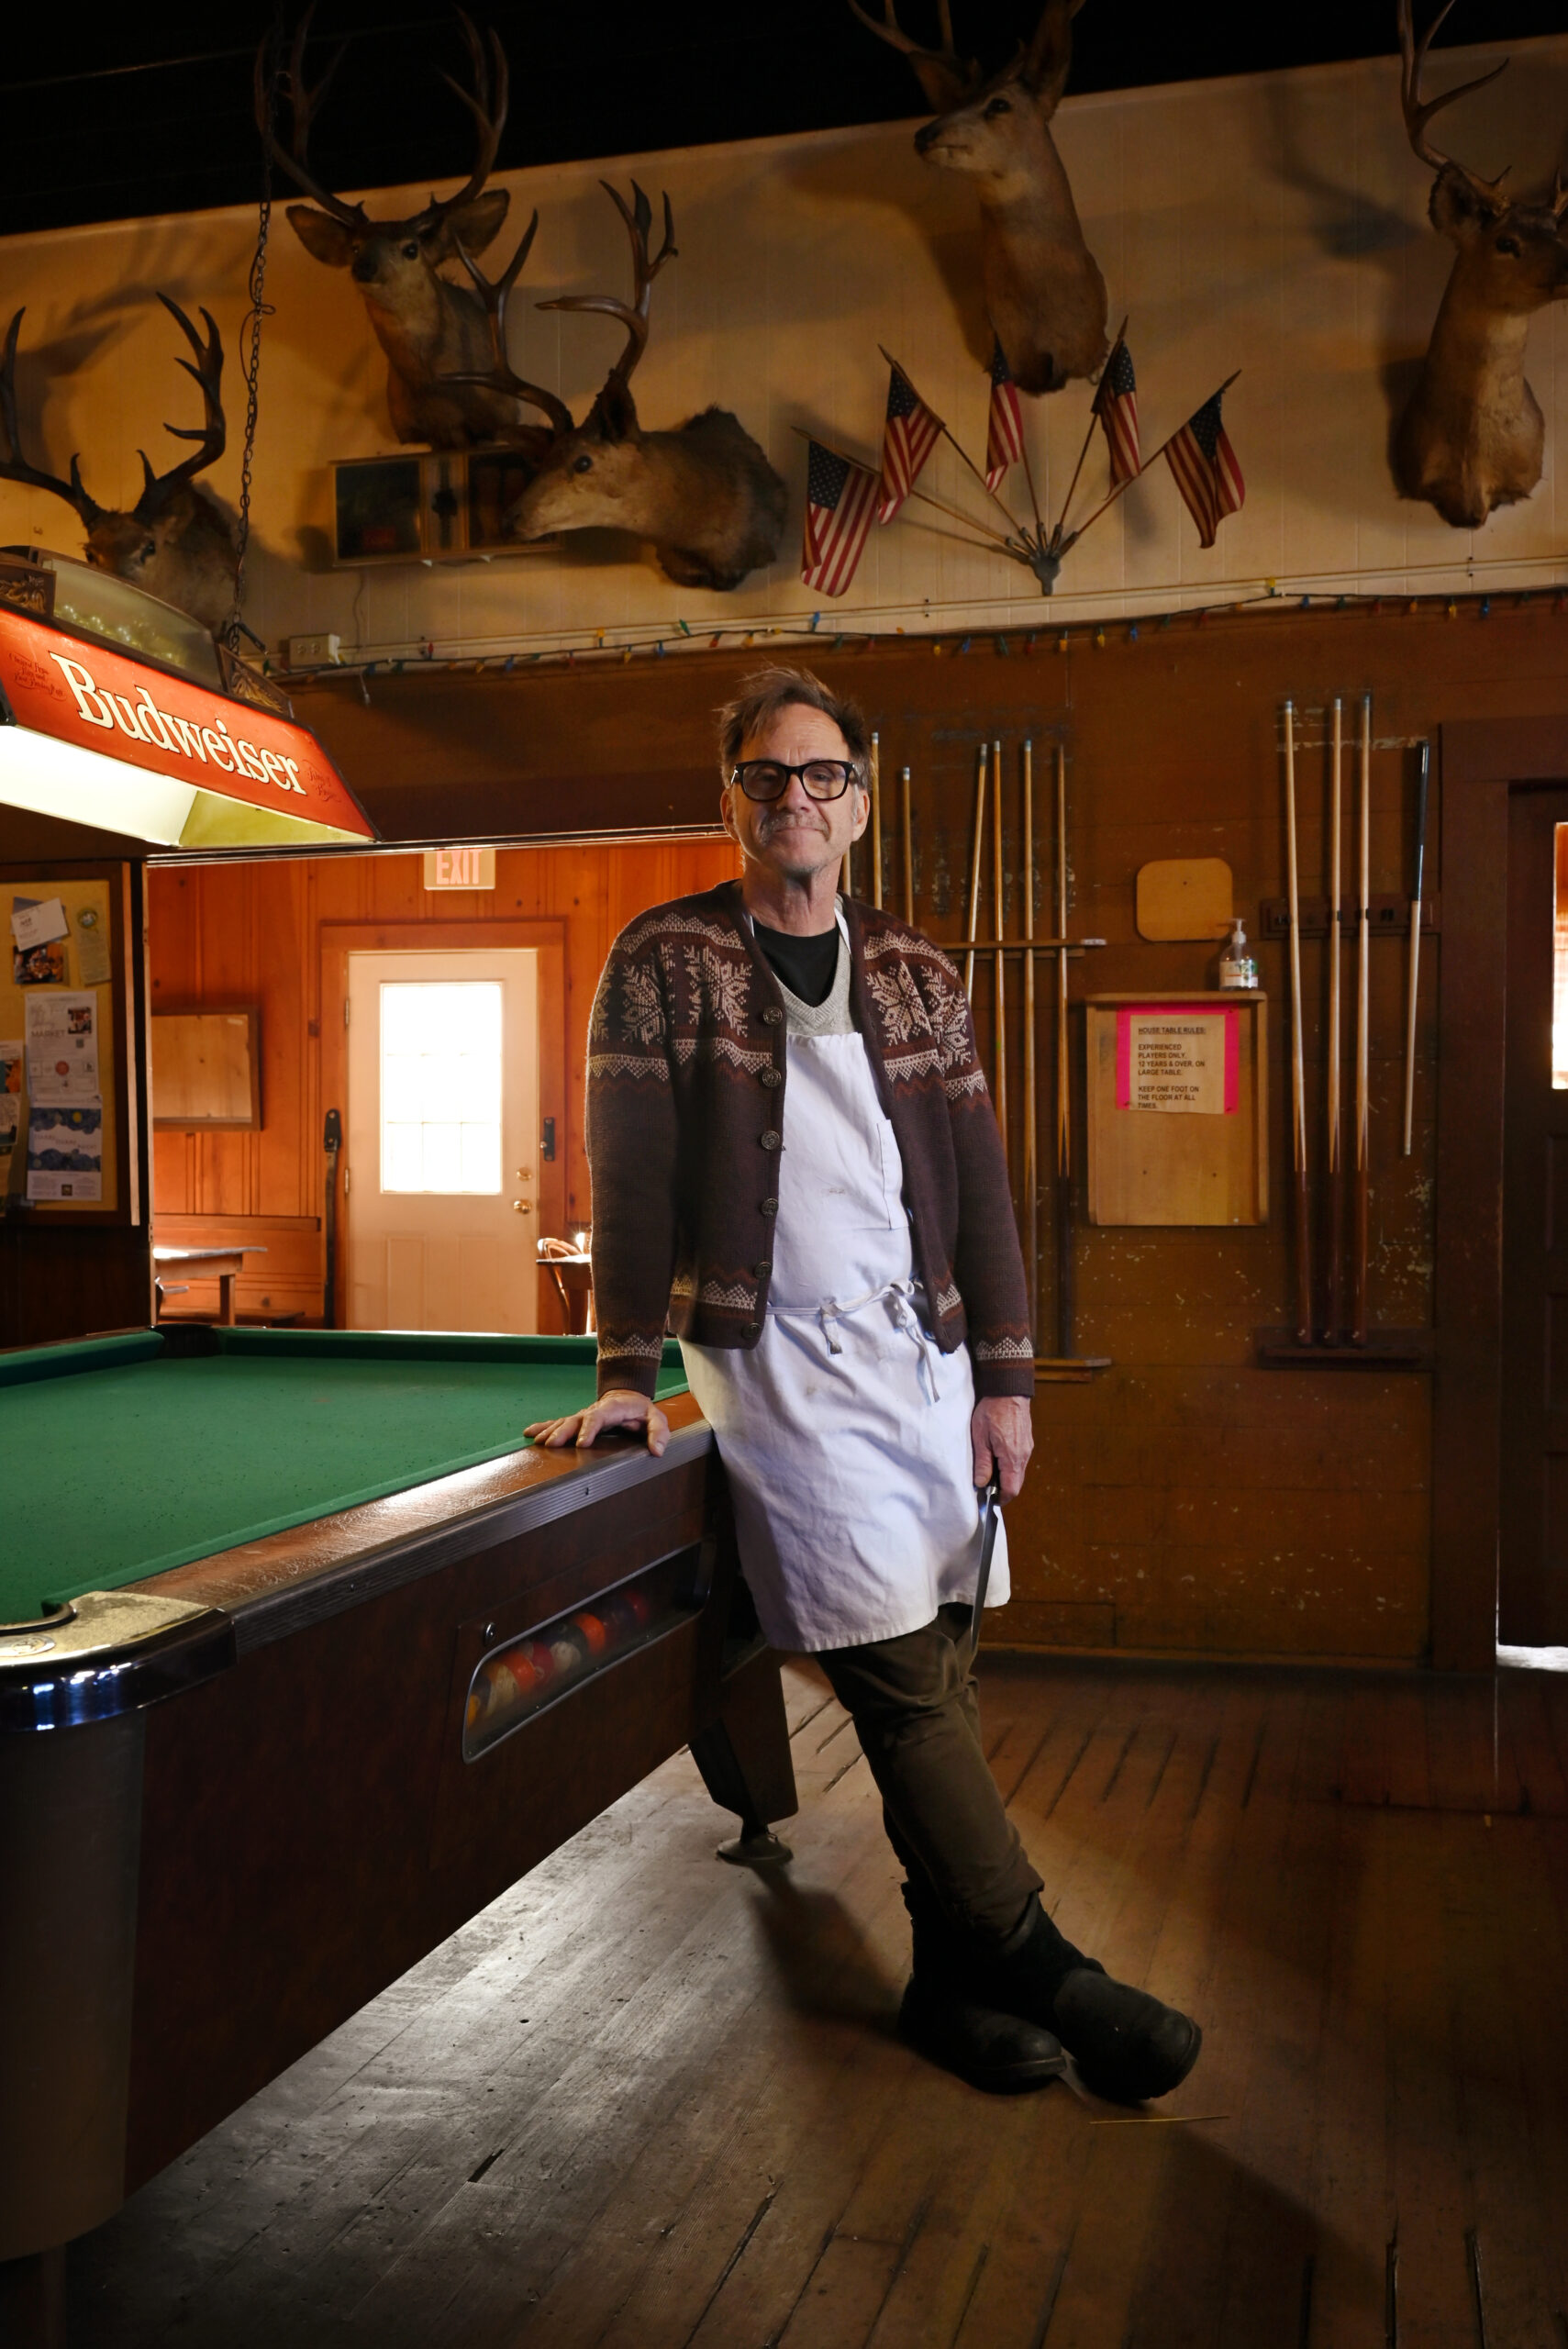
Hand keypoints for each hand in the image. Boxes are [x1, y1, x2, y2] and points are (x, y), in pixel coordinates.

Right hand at [526, 1388, 669, 1456]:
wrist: (628, 1396)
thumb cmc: (642, 1411)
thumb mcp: (656, 1418)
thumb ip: (658, 1432)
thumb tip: (657, 1450)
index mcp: (612, 1409)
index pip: (598, 1417)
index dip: (589, 1429)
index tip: (581, 1444)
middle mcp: (593, 1411)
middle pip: (575, 1419)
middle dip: (562, 1432)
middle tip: (551, 1445)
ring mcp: (583, 1415)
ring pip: (564, 1421)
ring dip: (549, 1431)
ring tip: (536, 1442)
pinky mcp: (577, 1421)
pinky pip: (558, 1423)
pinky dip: (543, 1427)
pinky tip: (529, 1433)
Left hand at [970, 1394, 1032, 1501]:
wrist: (1008, 1390)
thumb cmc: (992, 1411)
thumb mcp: (980, 1437)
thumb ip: (982, 1463)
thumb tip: (981, 1483)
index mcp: (1012, 1457)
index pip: (1011, 1489)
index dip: (1001, 1498)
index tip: (989, 1499)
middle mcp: (1023, 1455)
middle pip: (1016, 1483)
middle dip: (1001, 1488)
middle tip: (985, 1485)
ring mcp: (1027, 1448)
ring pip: (1018, 1472)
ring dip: (1005, 1476)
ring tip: (988, 1469)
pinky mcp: (1026, 1442)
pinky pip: (1019, 1461)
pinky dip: (1009, 1465)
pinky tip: (996, 1456)